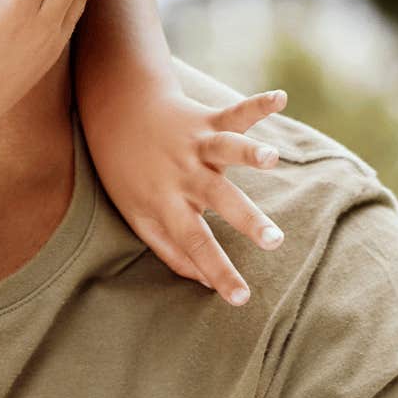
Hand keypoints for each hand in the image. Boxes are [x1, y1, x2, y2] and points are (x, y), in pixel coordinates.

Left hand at [88, 87, 290, 305]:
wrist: (116, 111)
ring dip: (250, 152)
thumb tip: (206, 284)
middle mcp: (184, 174)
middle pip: (219, 199)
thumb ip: (172, 251)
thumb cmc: (128, 172)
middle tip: (274, 240)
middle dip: (248, 219)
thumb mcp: (138, 216)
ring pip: (226, 149)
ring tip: (271, 157)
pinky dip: (258, 105)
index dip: (218, 272)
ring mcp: (196, 144)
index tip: (242, 299)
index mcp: (167, 202)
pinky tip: (281, 98)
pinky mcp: (207, 120)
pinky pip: (234, 112)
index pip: (194, 244)